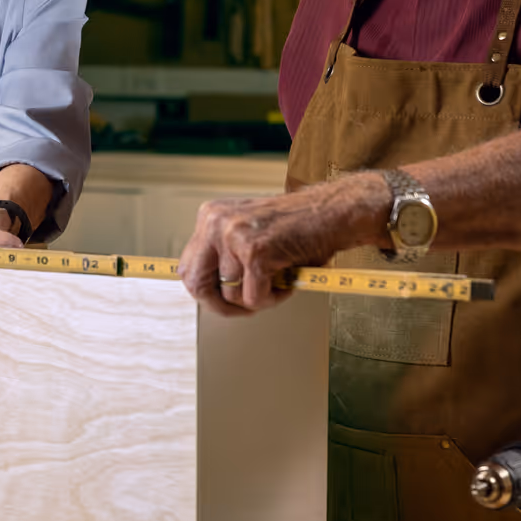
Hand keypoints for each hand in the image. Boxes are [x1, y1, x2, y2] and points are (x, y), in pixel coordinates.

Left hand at [178, 179, 377, 316]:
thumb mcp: (248, 232)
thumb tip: (207, 292)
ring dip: (258, 298)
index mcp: (210, 216)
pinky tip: (289, 280)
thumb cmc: (298, 227)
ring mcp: (233, 236)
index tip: (223, 301)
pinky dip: (274, 298)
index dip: (205, 292)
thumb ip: (224, 256)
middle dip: (220, 305)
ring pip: (231, 296)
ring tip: (280, 280)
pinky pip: (254, 299)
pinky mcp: (255, 252)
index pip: (187, 267)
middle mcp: (215, 222)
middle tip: (245, 308)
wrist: (334, 212)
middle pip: (196, 284)